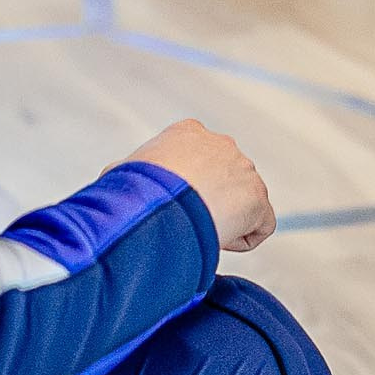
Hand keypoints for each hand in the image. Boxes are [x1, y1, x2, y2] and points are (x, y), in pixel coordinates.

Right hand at [129, 120, 275, 252]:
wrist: (163, 203)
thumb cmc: (138, 189)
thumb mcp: (119, 174)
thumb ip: (124, 173)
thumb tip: (114, 182)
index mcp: (187, 133)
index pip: (195, 158)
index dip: (185, 185)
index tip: (175, 205)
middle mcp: (220, 145)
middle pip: (222, 178)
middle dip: (210, 200)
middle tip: (189, 222)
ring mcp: (243, 168)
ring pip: (242, 200)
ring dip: (225, 219)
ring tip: (200, 232)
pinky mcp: (258, 196)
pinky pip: (260, 224)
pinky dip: (243, 238)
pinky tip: (220, 241)